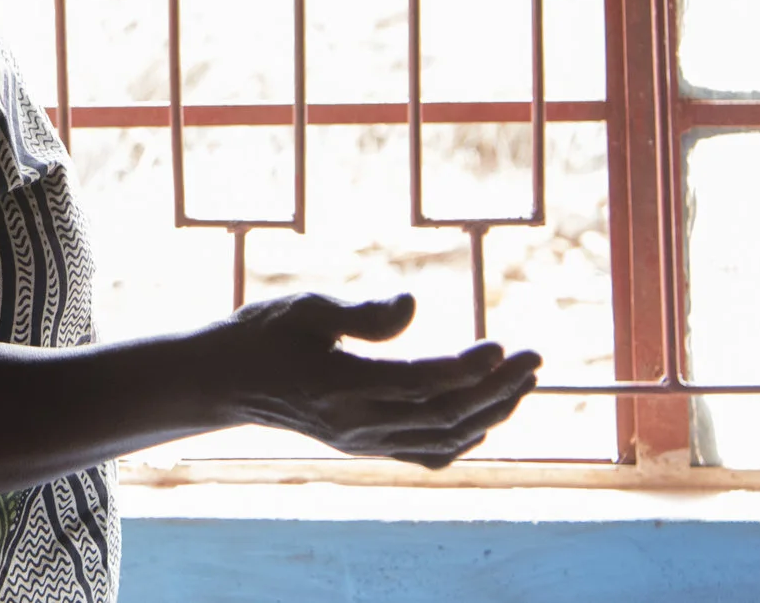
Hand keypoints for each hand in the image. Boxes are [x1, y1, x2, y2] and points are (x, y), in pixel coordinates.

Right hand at [199, 292, 540, 468]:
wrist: (226, 382)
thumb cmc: (262, 333)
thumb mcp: (304, 307)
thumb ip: (362, 312)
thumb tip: (412, 305)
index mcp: (340, 388)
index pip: (421, 384)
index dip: (468, 369)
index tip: (502, 346)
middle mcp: (356, 425)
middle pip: (444, 415)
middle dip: (497, 389)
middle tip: (534, 358)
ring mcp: (363, 442)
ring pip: (444, 438)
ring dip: (491, 412)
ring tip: (524, 380)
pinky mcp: (365, 447)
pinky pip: (427, 453)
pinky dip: (465, 438)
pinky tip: (487, 416)